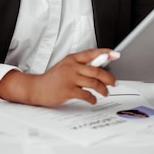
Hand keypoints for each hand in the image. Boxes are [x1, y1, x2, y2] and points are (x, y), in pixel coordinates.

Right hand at [0, 48, 118, 106]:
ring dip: (103, 89)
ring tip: (105, 93)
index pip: (92, 53)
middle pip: (97, 70)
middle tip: (114, 83)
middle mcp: (71, 67)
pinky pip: (86, 95)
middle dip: (109, 78)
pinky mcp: (68, 91)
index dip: (105, 53)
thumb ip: (81, 65)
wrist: (37, 88)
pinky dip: (92, 99)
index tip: (115, 55)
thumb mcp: (66, 66)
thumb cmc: (53, 78)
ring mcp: (69, 79)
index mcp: (72, 59)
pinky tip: (93, 100)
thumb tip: (100, 66)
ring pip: (94, 83)